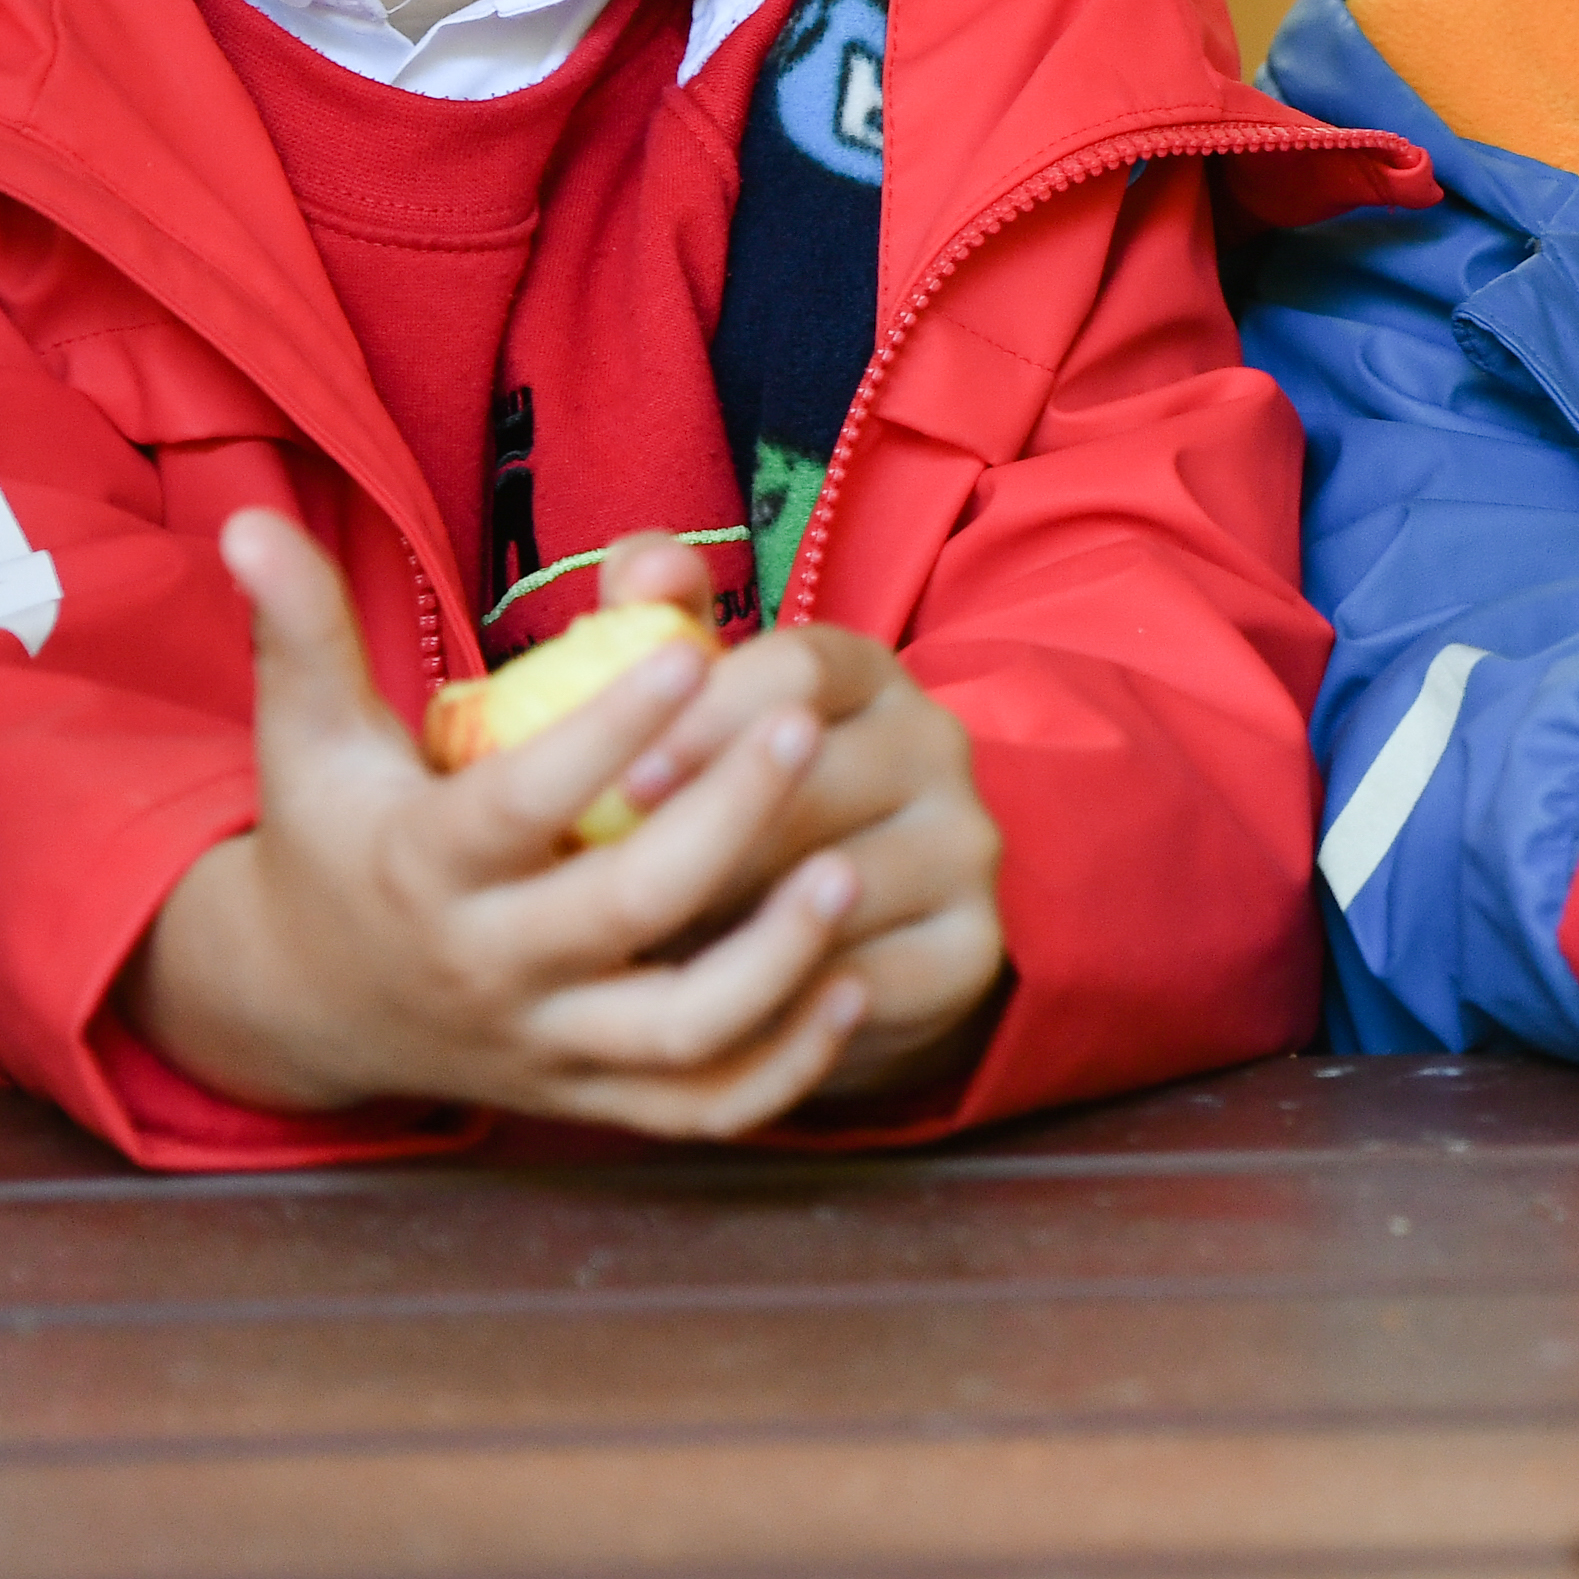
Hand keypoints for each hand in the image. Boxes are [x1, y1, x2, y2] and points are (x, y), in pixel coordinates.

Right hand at [125, 513, 880, 1133]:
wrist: (310, 1003)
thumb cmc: (337, 836)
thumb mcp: (309, 737)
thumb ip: (300, 629)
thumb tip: (248, 519)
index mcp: (422, 869)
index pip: (518, 806)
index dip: (603, 734)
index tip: (686, 652)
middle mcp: (487, 969)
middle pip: (626, 909)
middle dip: (725, 820)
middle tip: (804, 726)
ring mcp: (547, 1045)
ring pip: (679, 1033)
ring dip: (776, 962)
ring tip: (848, 866)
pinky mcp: (593, 1096)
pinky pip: (704, 1108)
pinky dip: (786, 1068)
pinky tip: (855, 985)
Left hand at [569, 530, 1007, 1099]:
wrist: (857, 923)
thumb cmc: (740, 803)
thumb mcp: (703, 711)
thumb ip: (661, 627)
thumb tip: (645, 567)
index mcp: (871, 674)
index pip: (798, 670)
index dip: (704, 722)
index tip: (617, 782)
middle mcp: (938, 746)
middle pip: (818, 781)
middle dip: (705, 839)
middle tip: (606, 893)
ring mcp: (967, 847)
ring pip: (839, 889)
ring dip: (736, 930)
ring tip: (642, 961)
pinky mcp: (973, 948)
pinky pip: (868, 983)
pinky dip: (786, 1004)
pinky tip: (716, 1011)